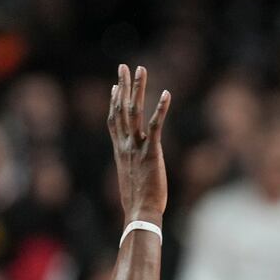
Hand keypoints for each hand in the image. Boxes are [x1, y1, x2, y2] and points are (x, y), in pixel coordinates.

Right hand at [108, 63, 171, 223]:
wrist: (140, 213)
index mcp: (120, 151)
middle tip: (124, 66)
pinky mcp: (151, 152)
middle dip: (123, 85)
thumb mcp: (130, 179)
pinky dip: (160, 109)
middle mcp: (125, 145)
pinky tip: (166, 94)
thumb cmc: (137, 202)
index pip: (114, 120)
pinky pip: (155, 126)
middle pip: (122, 109)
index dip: (114, 101)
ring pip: (135, 111)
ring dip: (138, 88)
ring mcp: (137, 147)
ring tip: (140, 69)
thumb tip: (135, 168)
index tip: (116, 86)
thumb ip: (131, 167)